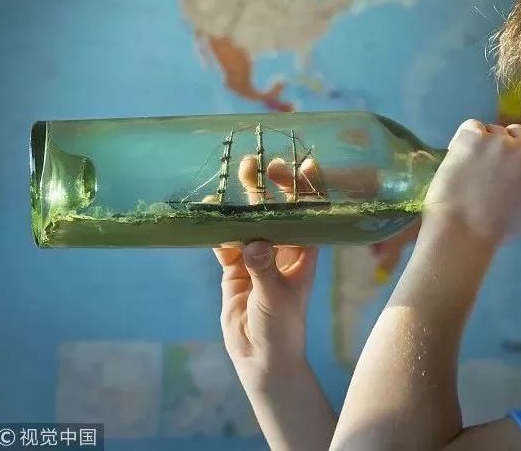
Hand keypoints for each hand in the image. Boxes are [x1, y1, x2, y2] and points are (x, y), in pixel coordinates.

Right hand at [214, 157, 321, 381]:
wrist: (262, 358)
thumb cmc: (282, 328)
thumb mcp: (276, 298)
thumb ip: (264, 270)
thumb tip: (254, 244)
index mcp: (304, 254)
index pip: (310, 214)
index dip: (309, 189)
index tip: (304, 165)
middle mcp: (283, 250)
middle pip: (278, 210)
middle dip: (271, 186)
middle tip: (260, 163)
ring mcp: (258, 257)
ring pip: (250, 221)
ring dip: (243, 200)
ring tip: (237, 172)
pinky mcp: (235, 268)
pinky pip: (226, 241)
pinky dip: (218, 227)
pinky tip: (210, 209)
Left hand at [423, 116, 520, 244]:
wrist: (462, 230)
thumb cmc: (498, 230)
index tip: (518, 150)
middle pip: (516, 130)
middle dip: (506, 144)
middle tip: (491, 167)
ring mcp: (498, 139)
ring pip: (492, 130)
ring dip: (485, 143)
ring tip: (473, 168)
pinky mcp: (472, 136)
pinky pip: (471, 127)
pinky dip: (466, 140)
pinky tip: (461, 160)